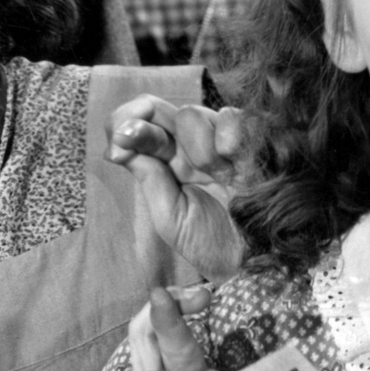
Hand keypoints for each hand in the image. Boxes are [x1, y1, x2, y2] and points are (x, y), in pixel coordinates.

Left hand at [111, 94, 248, 283]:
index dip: (124, 124)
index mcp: (168, 159)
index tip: (117, 149)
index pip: (138, 122)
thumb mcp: (169, 216)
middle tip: (146, 154)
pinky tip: (230, 159)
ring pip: (191, 114)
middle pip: (157, 110)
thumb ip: (148, 177)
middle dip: (146, 131)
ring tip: (215, 176)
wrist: (252, 260)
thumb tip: (117, 145)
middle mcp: (190, 144)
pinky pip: (231, 117)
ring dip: (195, 147)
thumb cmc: (210, 242)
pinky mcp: (252, 140)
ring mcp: (219, 139)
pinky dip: (227, 133)